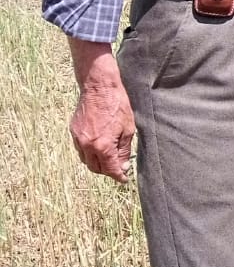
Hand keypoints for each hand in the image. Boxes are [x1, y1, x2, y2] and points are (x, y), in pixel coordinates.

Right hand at [67, 40, 135, 181]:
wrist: (98, 87)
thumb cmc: (117, 105)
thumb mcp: (128, 129)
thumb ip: (124, 150)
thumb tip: (123, 166)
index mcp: (102, 145)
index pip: (110, 169)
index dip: (118, 176)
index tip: (124, 179)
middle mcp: (87, 144)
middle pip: (95, 168)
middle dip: (107, 171)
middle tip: (119, 168)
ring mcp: (78, 138)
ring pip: (86, 160)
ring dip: (97, 163)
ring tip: (110, 158)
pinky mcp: (73, 131)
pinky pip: (80, 149)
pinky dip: (89, 153)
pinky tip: (99, 147)